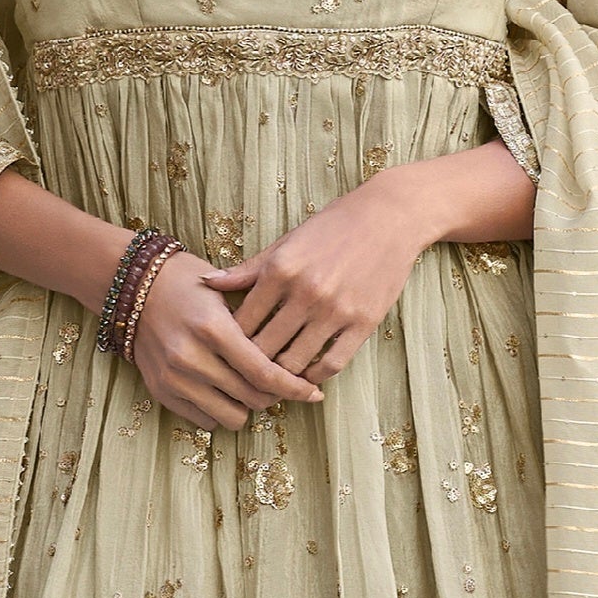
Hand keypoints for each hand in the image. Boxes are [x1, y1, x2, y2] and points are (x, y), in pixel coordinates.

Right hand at [130, 248, 322, 430]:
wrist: (133, 287)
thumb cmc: (188, 282)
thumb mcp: (226, 292)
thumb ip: (258, 326)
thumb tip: (294, 362)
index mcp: (213, 329)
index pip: (264, 373)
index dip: (294, 388)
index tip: (312, 393)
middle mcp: (191, 358)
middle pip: (252, 399)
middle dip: (273, 395)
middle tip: (279, 384)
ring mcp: (173, 378)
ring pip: (231, 417)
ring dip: (246, 406)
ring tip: (247, 385)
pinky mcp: (161, 391)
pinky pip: (205, 420)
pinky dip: (219, 409)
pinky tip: (221, 389)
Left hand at [202, 170, 439, 389]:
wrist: (389, 217)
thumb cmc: (333, 227)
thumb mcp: (286, 242)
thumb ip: (248, 269)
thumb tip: (207, 282)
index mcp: (280, 269)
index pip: (242, 323)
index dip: (229, 344)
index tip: (227, 354)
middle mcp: (305, 292)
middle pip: (263, 348)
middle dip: (250, 366)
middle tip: (245, 376)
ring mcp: (336, 309)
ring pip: (294, 362)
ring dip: (281, 376)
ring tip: (272, 379)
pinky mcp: (363, 322)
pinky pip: (332, 364)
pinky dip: (315, 376)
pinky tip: (307, 374)